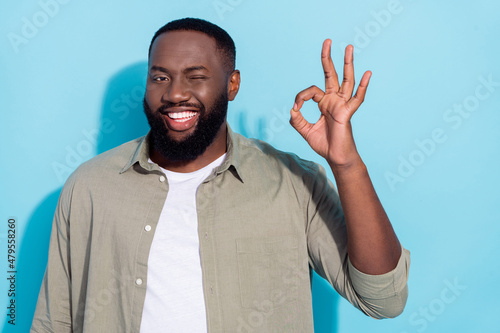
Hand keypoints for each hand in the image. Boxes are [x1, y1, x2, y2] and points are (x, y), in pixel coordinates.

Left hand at [290, 39, 370, 169]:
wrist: (335, 158)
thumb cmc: (324, 144)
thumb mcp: (305, 131)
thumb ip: (297, 121)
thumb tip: (292, 109)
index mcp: (324, 103)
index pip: (311, 91)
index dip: (300, 96)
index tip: (295, 108)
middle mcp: (334, 101)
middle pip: (331, 75)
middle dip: (328, 58)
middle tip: (327, 41)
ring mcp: (342, 105)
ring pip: (346, 81)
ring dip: (347, 64)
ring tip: (349, 48)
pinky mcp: (347, 113)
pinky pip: (357, 99)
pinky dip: (362, 86)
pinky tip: (367, 73)